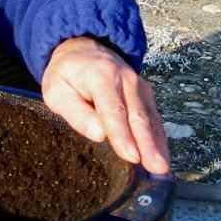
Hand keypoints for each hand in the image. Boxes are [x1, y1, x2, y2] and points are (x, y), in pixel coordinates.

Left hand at [41, 37, 170, 173]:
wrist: (84, 50)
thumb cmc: (67, 75)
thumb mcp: (57, 90)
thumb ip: (76, 113)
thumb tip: (99, 134)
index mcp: (101, 76)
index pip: (113, 110)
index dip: (123, 135)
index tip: (131, 156)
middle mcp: (126, 79)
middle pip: (138, 116)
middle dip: (148, 144)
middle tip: (157, 169)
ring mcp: (140, 86)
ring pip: (151, 119)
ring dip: (158, 145)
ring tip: (162, 170)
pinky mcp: (146, 95)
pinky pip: (154, 119)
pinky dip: (160, 139)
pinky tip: (163, 157)